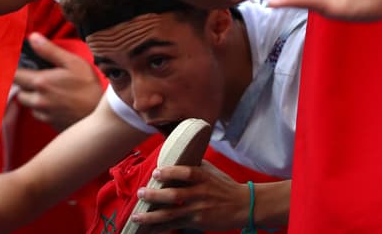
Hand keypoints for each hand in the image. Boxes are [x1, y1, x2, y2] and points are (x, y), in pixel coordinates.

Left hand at [12, 33, 102, 130]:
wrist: (100, 114)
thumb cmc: (89, 86)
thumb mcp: (73, 62)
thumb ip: (50, 50)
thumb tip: (33, 38)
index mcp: (41, 82)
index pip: (14, 76)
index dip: (13, 70)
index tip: (18, 66)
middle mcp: (38, 100)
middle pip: (19, 93)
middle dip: (24, 85)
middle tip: (36, 78)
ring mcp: (44, 114)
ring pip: (29, 105)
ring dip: (33, 98)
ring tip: (48, 90)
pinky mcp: (51, 124)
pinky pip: (39, 116)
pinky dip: (42, 109)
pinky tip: (55, 102)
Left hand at [131, 162, 250, 229]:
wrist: (244, 206)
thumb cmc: (226, 187)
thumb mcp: (212, 171)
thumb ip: (195, 164)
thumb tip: (177, 154)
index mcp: (204, 177)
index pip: (186, 172)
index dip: (170, 172)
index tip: (156, 172)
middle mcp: (200, 193)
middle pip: (174, 195)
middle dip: (154, 195)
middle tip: (140, 193)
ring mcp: (198, 210)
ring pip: (171, 214)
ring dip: (152, 216)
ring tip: (137, 215)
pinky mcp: (198, 222)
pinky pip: (176, 225)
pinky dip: (161, 228)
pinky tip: (149, 228)